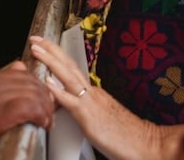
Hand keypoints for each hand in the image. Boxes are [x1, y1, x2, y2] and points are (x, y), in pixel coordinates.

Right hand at [0, 62, 54, 159]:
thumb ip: (0, 83)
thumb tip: (20, 67)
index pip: (22, 73)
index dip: (38, 86)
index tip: (43, 99)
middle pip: (30, 83)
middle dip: (45, 97)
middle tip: (49, 112)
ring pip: (32, 94)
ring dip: (46, 108)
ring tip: (47, 120)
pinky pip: (29, 107)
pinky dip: (41, 115)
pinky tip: (42, 123)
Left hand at [28, 36, 158, 159]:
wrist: (148, 144)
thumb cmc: (127, 136)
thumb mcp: (103, 116)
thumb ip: (87, 108)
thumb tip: (72, 105)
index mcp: (94, 92)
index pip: (72, 70)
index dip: (57, 57)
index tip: (44, 46)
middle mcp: (92, 93)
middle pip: (69, 66)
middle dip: (51, 50)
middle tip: (36, 38)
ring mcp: (91, 103)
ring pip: (67, 77)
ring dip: (50, 61)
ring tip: (36, 49)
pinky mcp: (89, 118)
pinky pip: (71, 102)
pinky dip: (57, 91)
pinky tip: (46, 82)